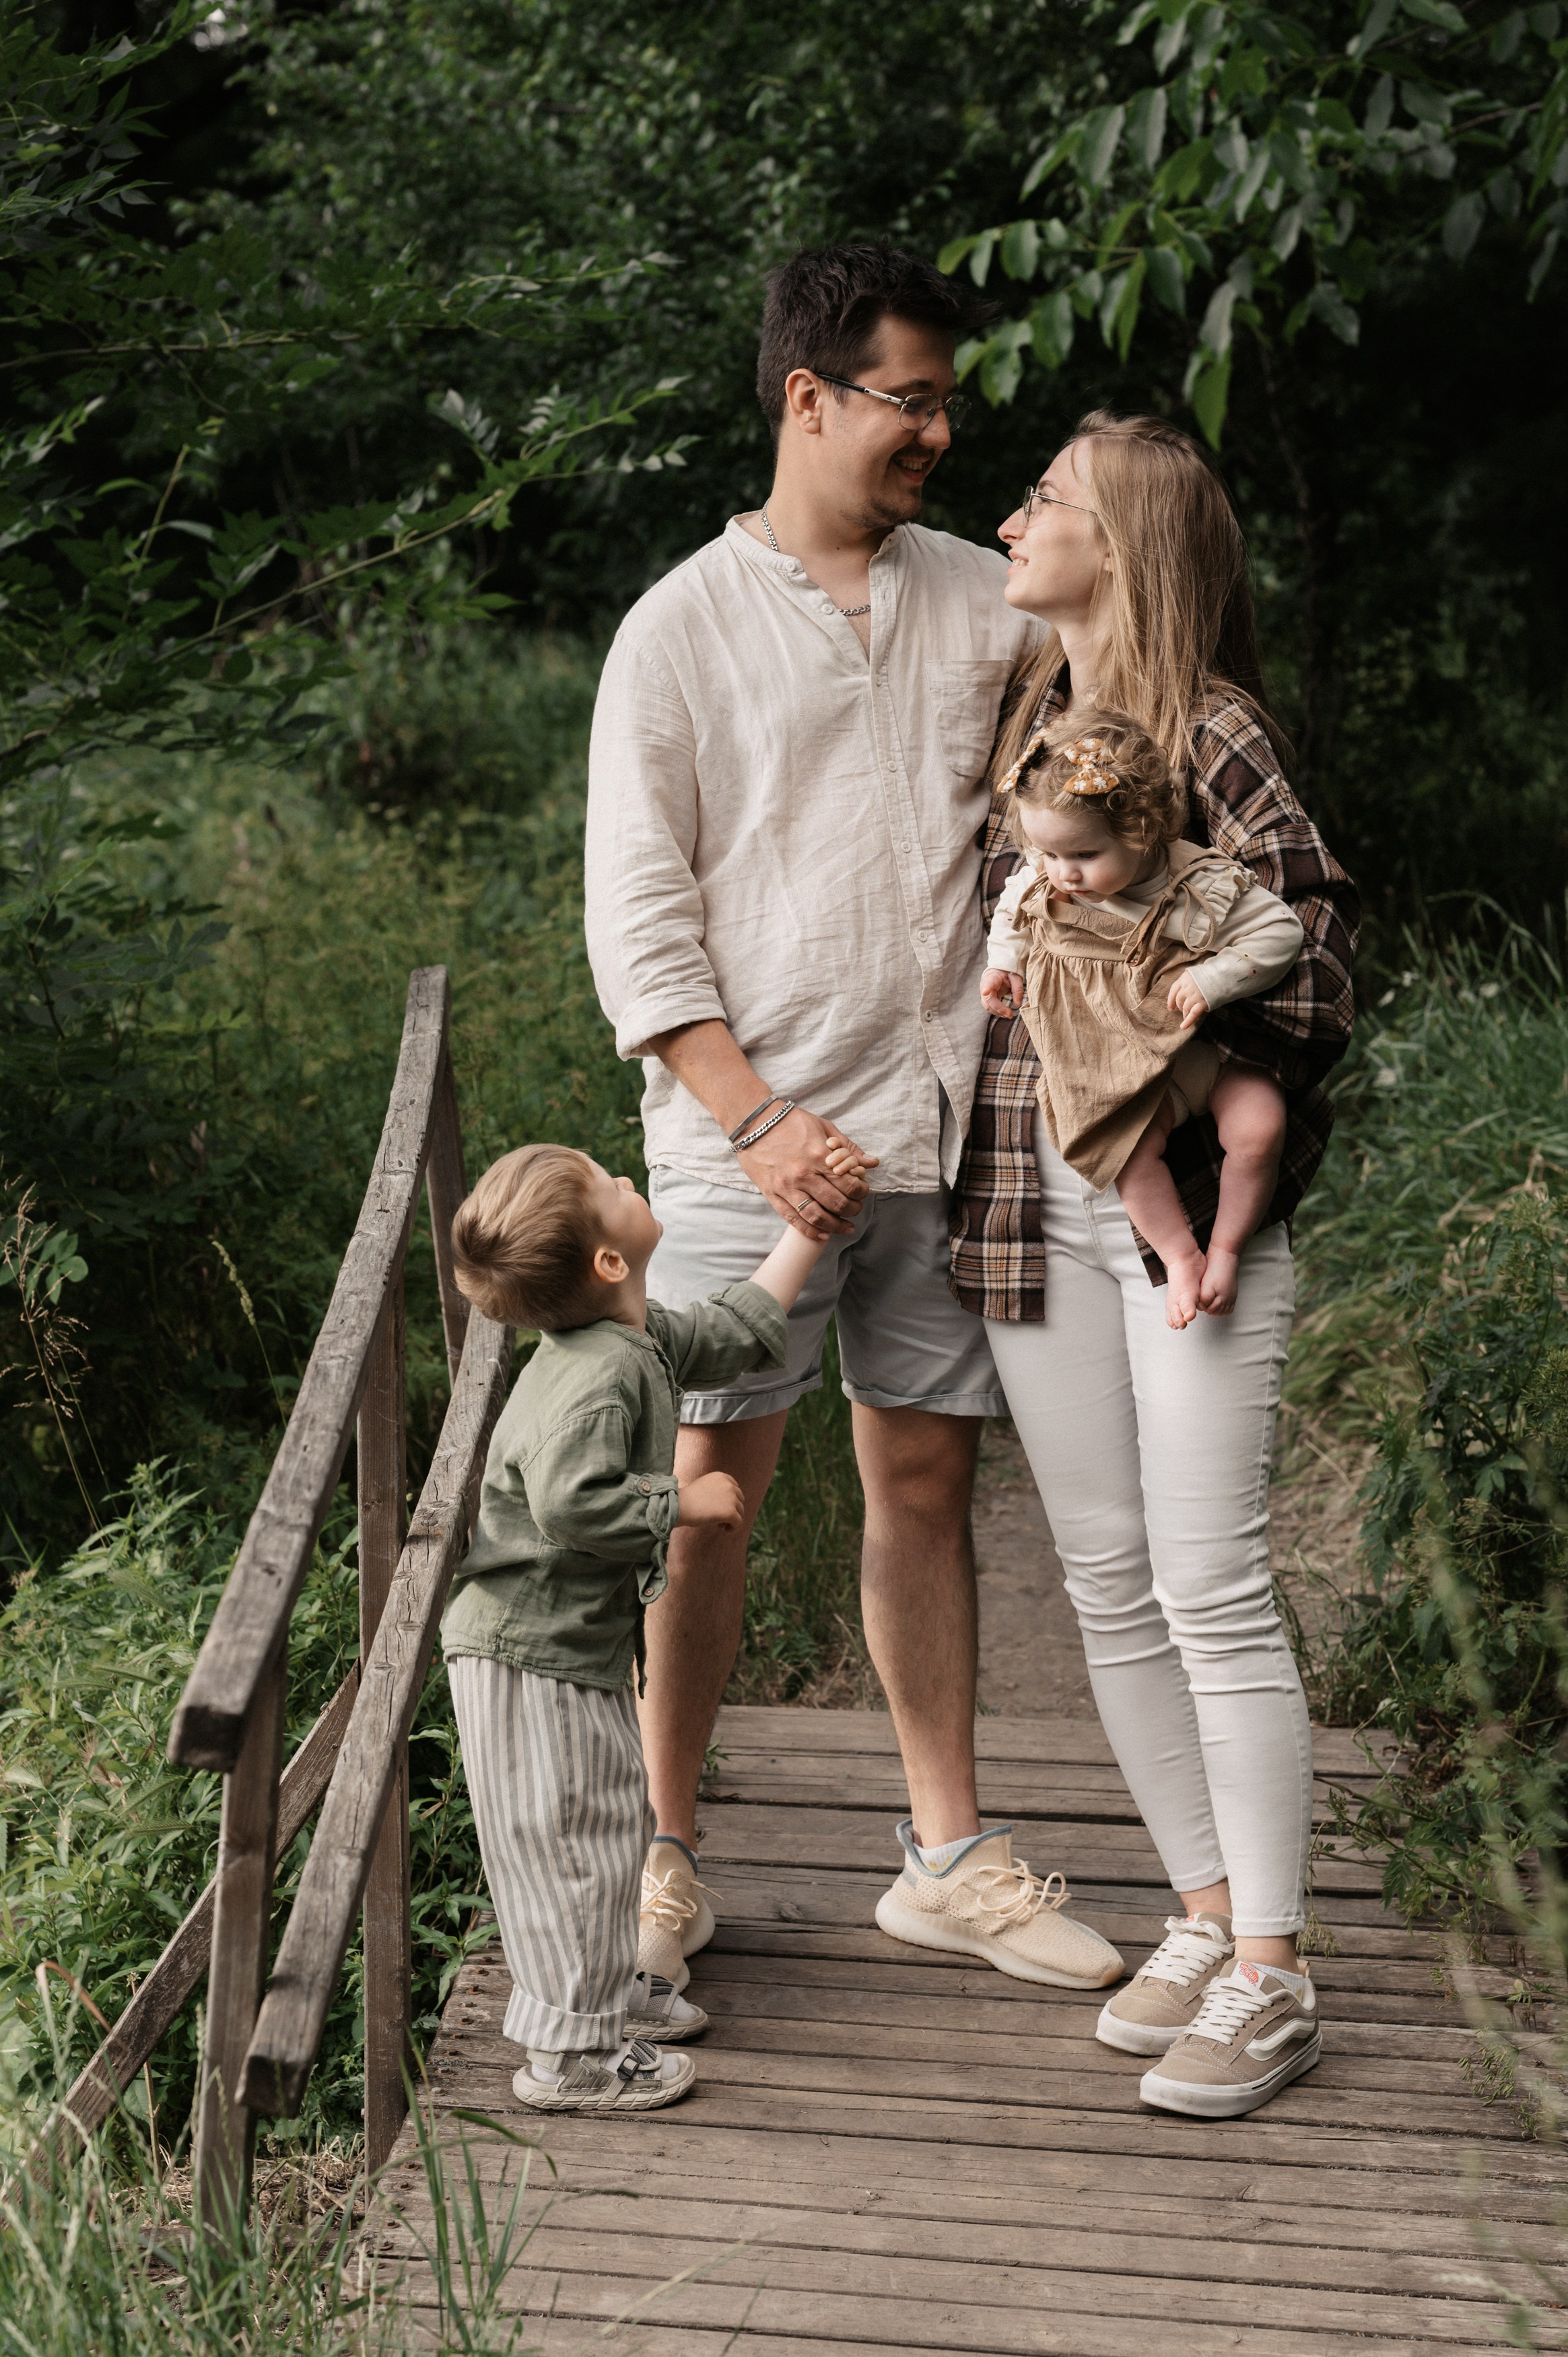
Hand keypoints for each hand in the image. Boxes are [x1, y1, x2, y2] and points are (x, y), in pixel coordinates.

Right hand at [677, 1470, 745, 1529]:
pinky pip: (739, 1522)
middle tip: (720, 1518)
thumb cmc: (687, 1499)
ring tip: (720, 1525)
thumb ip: (717, 1490)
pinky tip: (724, 1529)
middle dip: (732, 1509)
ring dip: (732, 1519)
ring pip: (740, 1512)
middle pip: (740, 1500)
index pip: (735, 1488)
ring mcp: (731, 1498)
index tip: (722, 1507)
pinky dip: (733, 1528)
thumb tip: (728, 1503)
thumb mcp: (704, 1487)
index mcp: (721, 1476)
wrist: (679, 1506)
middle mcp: (729, 1485)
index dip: (731, 1499)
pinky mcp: (730, 1512)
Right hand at [736, 1105, 877, 1236]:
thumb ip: (848, 1147)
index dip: (861, 1192)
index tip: (863, 1191)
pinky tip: (823, 1233)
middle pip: (836, 1203)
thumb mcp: (823, 1127)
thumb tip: (872, 1162)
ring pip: (817, 1216)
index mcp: (818, 1156)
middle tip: (856, 1209)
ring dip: (835, 1226)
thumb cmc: (791, 1122)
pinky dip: (811, 1231)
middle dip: (852, 1210)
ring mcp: (786, 1187)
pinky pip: (794, 1219)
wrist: (754, 1123)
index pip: (849, 1184)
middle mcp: (803, 1175)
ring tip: (846, 1227)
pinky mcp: (772, 1195)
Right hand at [981, 967, 1023, 1018]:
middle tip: (1010, 1014)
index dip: (986, 988)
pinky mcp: (987, 998)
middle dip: (998, 1009)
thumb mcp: (1016, 977)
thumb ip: (1018, 989)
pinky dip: (998, 1011)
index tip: (985, 992)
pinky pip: (990, 1007)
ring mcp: (984, 993)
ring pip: (988, 1006)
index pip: (988, 983)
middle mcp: (985, 986)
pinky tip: (1006, 1013)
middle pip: (988, 1000)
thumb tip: (1018, 1004)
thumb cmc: (1008, 973)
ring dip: (998, 1012)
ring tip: (1009, 1015)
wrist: (1000, 971)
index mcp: (992, 977)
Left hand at [1167, 973, 1209, 1030]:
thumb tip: (1181, 995)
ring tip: (1186, 1017)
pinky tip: (1183, 1026)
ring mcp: (1194, 995)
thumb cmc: (1210, 975)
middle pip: (1179, 1000)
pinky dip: (1188, 1021)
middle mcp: (1188, 987)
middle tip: (1184, 1010)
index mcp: (1184, 978)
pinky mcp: (1202, 1003)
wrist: (1223, 975)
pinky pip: (1193, 1014)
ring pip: (1185, 1008)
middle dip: (1180, 1007)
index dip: (1170, 1001)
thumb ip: (1188, 982)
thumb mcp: (1195, 974)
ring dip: (1185, 1014)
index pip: (1173, 991)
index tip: (1171, 1008)